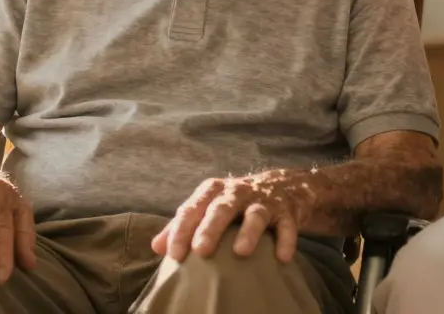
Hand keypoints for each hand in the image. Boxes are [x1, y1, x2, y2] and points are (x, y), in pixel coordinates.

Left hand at [151, 173, 311, 263]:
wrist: (284, 185)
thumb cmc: (236, 202)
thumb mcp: (209, 206)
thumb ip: (184, 225)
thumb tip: (156, 247)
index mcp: (213, 191)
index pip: (192, 209)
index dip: (181, 231)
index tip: (172, 254)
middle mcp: (236, 192)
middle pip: (221, 208)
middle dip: (210, 228)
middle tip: (201, 250)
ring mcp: (263, 200)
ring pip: (255, 213)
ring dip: (248, 231)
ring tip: (241, 252)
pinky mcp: (287, 211)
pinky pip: (287, 225)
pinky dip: (286, 240)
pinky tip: (281, 258)